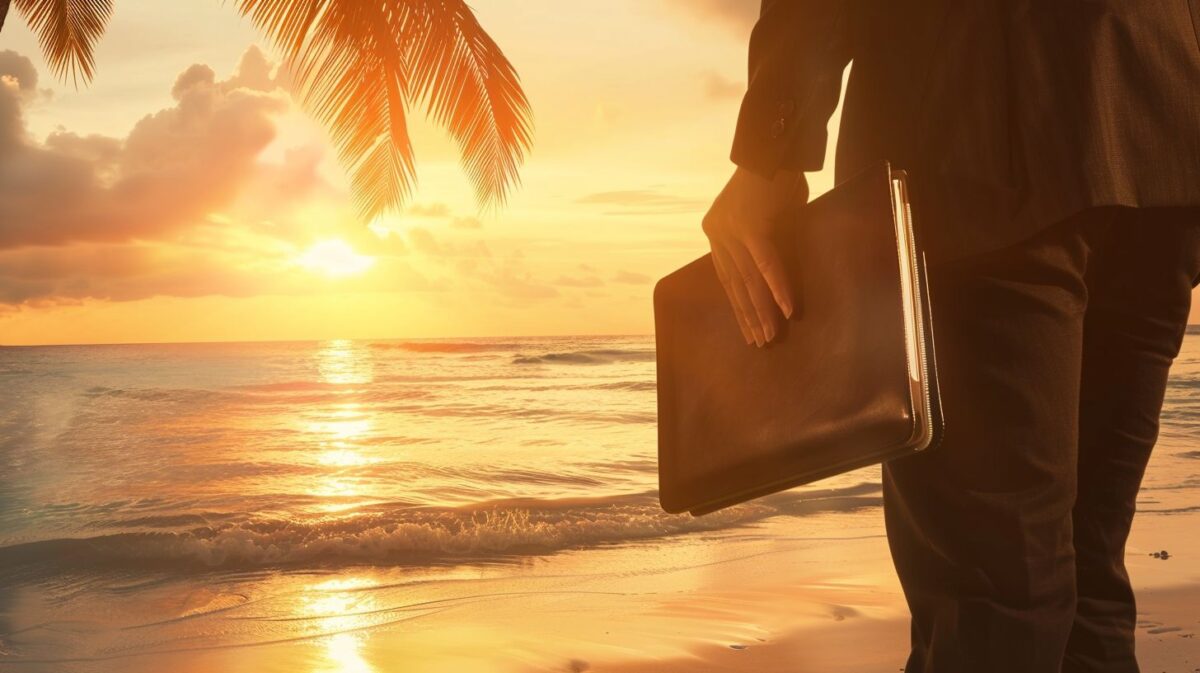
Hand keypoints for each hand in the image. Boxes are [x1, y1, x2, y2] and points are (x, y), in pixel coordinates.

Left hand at [703, 167, 807, 346]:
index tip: (748, 329)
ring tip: (771, 335)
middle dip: (748, 316)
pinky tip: (786, 310)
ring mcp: (732, 230)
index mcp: (715, 231)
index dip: (738, 306)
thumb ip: (761, 243)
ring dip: (763, 310)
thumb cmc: (774, 180)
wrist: (775, 148)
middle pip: (735, 284)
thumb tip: (773, 275)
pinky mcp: (751, 226)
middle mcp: (717, 233)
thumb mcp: (763, 216)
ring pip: (749, 279)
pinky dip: (777, 288)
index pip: (726, 278)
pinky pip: (766, 264)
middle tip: (759, 342)